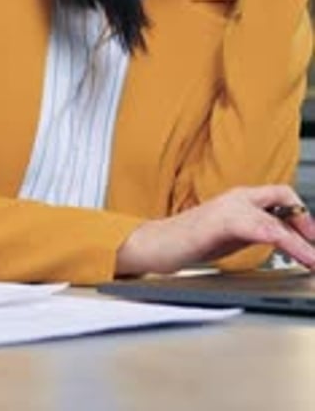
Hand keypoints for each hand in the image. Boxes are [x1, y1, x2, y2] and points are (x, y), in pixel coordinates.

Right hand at [116, 185, 314, 275]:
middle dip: (305, 220)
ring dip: (302, 240)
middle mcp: (237, 197)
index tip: (311, 238)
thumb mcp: (228, 235)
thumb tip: (279, 238)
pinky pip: (266, 229)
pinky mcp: (225, 222)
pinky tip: (301, 256)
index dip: (300, 214)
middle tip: (314, 246)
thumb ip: (251, 231)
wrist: (155, 244)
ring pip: (278, 216)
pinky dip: (290, 244)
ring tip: (314, 259)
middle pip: (283, 195)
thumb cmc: (186, 241)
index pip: (279, 195)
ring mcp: (231, 207)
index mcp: (238, 198)